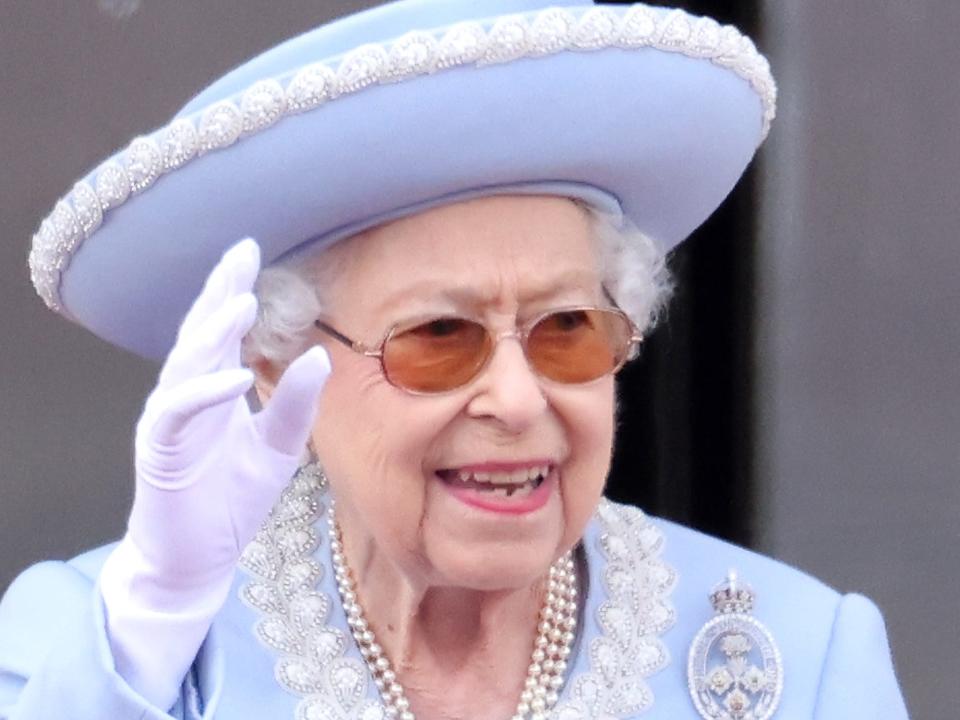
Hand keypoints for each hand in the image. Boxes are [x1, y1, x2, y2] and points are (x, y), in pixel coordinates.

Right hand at [127, 238, 328, 591]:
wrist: (197, 559)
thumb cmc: (233, 501)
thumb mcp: (278, 448)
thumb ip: (296, 405)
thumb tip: (320, 354)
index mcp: (214, 390)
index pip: (223, 331)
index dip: (233, 290)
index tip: (253, 252)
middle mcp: (188, 395)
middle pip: (201, 333)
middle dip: (220, 292)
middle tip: (242, 253)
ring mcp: (170, 420)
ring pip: (186, 363)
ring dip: (214, 333)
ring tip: (242, 301)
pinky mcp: (160, 450)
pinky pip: (178, 412)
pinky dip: (205, 393)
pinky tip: (234, 377)